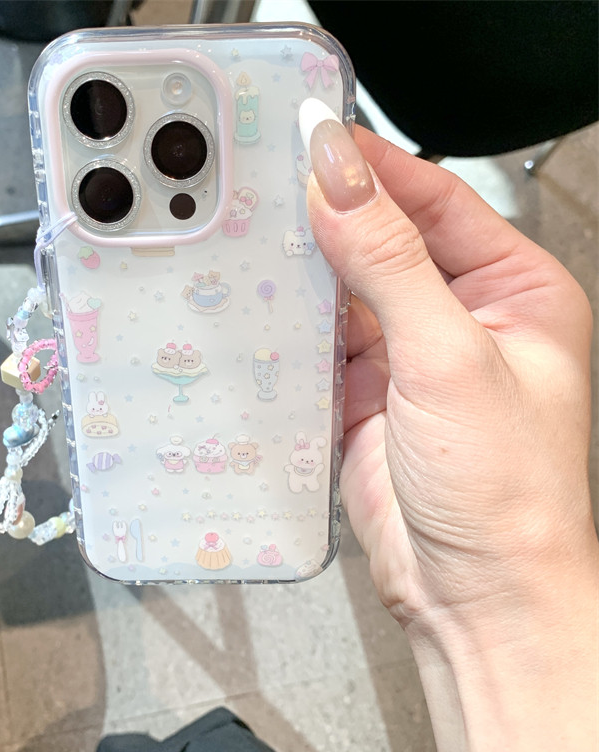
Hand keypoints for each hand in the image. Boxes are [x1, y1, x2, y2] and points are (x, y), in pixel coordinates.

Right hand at [300, 100, 596, 751]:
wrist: (473, 594)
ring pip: (344, 291)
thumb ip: (391, 263)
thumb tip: (341, 181)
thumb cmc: (506, 492)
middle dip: (330, 214)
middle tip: (270, 183)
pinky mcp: (363, 396)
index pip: (436, 201)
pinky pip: (318, 343)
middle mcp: (460, 318)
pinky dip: (289, 327)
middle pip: (384, 240)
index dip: (375, 167)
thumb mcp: (451, 358)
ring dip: (304, 270)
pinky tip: (260, 306)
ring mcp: (407, 357)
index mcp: (514, 291)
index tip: (316, 140)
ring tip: (253, 236)